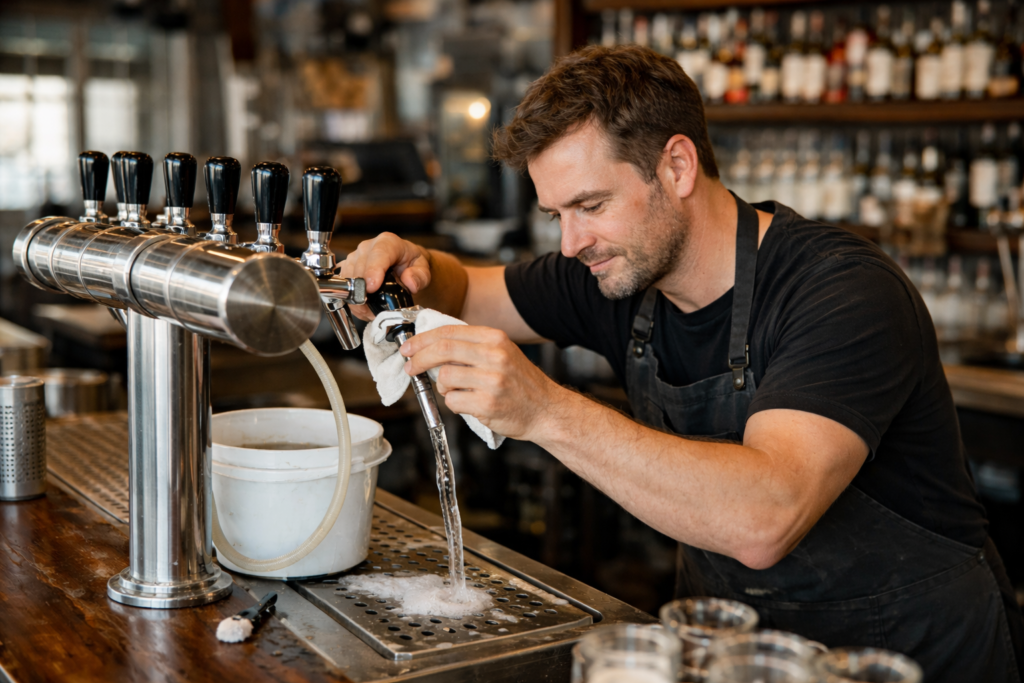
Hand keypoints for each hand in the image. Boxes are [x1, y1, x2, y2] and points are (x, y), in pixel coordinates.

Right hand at [337, 232, 431, 320]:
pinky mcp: (347, 268)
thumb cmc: (411, 265)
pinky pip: (343, 285)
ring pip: (348, 279)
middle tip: (376, 309)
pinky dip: (352, 300)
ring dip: (357, 298)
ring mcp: (355, 257)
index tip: (372, 287)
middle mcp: (368, 247)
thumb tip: (410, 282)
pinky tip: (364, 306)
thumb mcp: (424, 270)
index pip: (378, 254)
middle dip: (365, 291)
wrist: (404, 265)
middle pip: (360, 269)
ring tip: (372, 309)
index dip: (373, 271)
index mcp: (388, 243)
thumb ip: (420, 277)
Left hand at [400, 325, 565, 440]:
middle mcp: (495, 355)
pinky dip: (455, 405)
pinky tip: (471, 404)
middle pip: (442, 351)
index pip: (448, 332)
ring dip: (444, 388)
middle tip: (410, 367)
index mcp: (495, 338)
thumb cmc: (520, 383)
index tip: (408, 348)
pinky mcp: (488, 404)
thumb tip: (430, 346)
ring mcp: (492, 380)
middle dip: (419, 360)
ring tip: (459, 392)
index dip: (422, 340)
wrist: (546, 410)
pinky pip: (453, 402)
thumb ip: (471, 347)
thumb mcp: (501, 353)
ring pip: (445, 379)